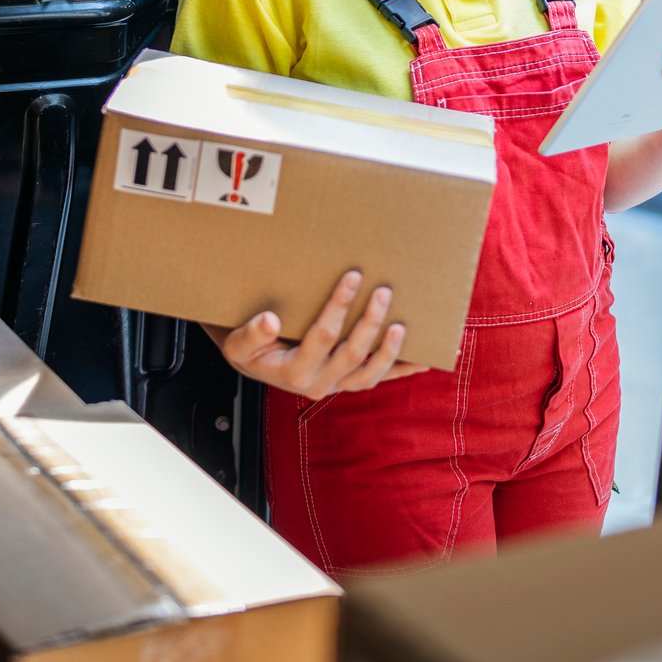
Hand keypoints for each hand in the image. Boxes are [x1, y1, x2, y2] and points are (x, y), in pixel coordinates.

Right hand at [210, 270, 428, 398]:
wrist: (254, 365)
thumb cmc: (249, 347)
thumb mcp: (238, 342)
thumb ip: (251, 333)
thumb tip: (270, 320)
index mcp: (293, 371)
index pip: (323, 336)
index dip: (339, 306)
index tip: (353, 276)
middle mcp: (318, 383)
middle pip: (352, 354)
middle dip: (370, 322)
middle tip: (383, 290)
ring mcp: (336, 385)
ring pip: (370, 374)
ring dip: (389, 350)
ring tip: (401, 325)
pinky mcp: (348, 383)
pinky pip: (378, 379)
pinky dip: (402, 371)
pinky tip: (423, 360)